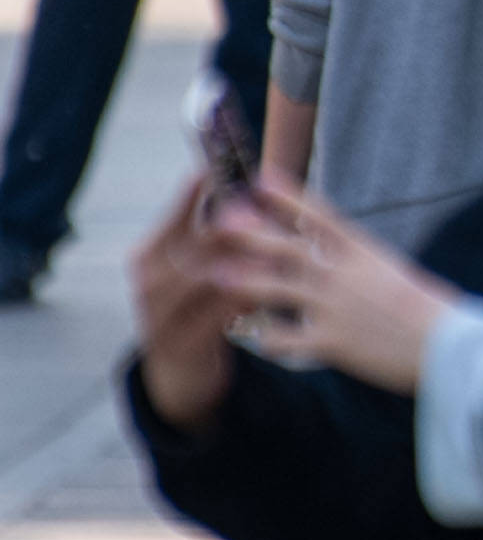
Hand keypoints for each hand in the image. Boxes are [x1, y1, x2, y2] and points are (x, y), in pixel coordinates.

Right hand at [130, 174, 247, 429]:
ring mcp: (157, 311)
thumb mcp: (199, 267)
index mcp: (151, 253)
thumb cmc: (197, 305)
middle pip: (192, 245)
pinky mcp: (177, 341)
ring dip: (242, 265)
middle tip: (264, 212)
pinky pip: (213, 318)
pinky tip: (267, 295)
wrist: (180, 370)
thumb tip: (255, 181)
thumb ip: (217, 233)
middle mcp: (148, 279)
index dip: (200, 191)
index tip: (229, 168)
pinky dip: (241, 303)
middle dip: (230, 228)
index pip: (176, 214)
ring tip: (277, 251)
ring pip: (205, 280)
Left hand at [191, 179, 458, 393]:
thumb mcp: (391, 269)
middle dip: (250, 233)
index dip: (289, 196)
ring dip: (243, 280)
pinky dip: (265, 336)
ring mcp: (334, 307)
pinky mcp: (330, 342)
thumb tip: (325, 246)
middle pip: (287, 247)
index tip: (262, 178)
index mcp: (364, 252)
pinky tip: (250, 335)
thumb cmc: (426, 307)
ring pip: (276, 289)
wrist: (449, 345)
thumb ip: (355, 259)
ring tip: (216, 274)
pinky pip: (286, 338)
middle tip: (220, 221)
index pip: (321, 217)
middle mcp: (344, 275)